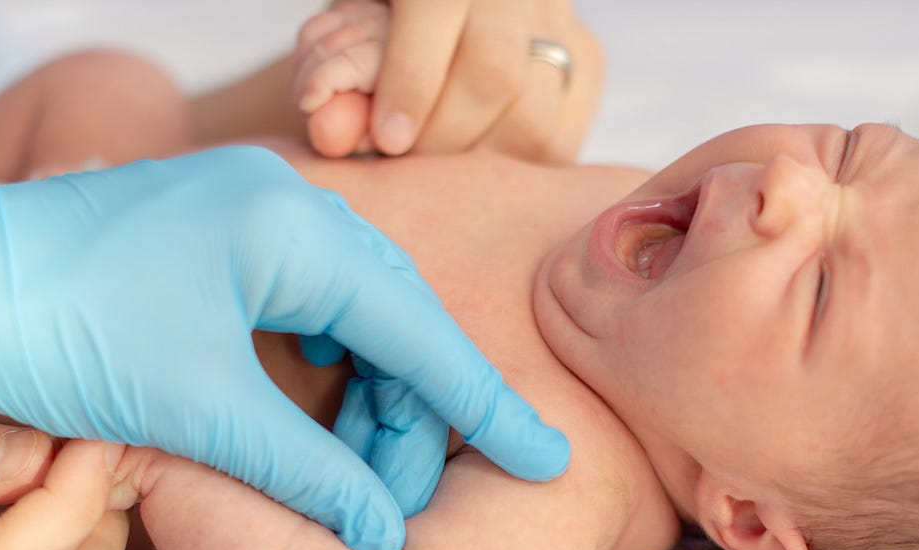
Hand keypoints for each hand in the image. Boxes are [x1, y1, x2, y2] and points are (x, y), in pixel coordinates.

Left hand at [0, 147, 569, 549]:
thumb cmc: (55, 332)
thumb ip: (308, 472)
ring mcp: (240, 216)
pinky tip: (314, 410)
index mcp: (290, 226)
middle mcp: (276, 206)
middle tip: (409, 494)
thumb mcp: (201, 412)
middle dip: (415, 409)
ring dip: (368, 391)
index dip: (485, 401)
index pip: (418, 328)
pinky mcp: (207, 240)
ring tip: (360, 470)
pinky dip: (323, 365)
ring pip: (351, 312)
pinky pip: (302, 303)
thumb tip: (382, 532)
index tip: (547, 453)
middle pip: (394, 316)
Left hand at [296, 0, 603, 160]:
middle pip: (492, 72)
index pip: (439, 9)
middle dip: (440, 133)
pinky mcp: (587, 63)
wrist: (443, 15)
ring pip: (533, 114)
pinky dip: (512, 166)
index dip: (411, 81)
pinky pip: (560, 138)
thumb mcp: (348, 30)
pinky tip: (476, 161)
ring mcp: (561, 22)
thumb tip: (331, 134)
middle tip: (404, 158)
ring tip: (437, 164)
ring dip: (476, 159)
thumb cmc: (380, 24)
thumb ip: (337, 76)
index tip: (384, 138)